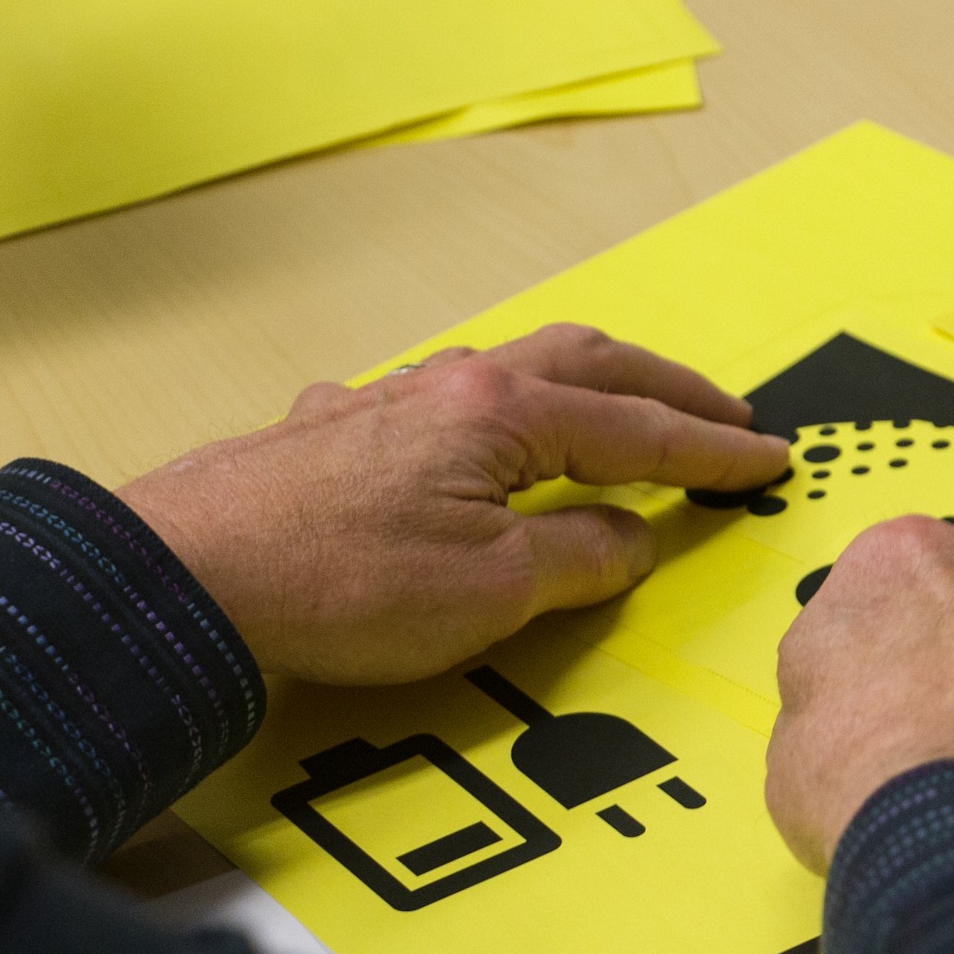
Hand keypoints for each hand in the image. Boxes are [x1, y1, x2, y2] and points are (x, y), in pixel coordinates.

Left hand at [118, 325, 789, 685]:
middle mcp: (450, 384)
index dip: (713, 450)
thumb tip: (631, 538)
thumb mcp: (492, 593)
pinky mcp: (331, 430)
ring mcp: (385, 399)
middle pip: (586, 361)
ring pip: (509, 367)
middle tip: (726, 418)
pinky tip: (471, 445)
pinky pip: (436, 398)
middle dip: (667, 389)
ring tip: (619, 418)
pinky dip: (491, 414)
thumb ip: (581, 559)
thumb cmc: (342, 587)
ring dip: (583, 387)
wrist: (180, 578)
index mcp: (503, 413)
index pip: (639, 428)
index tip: (773, 459)